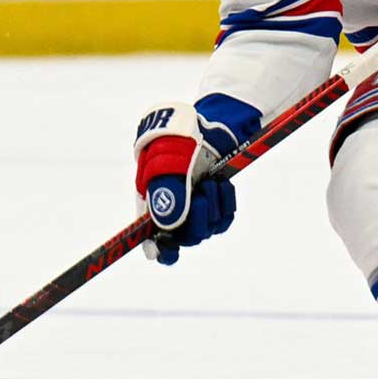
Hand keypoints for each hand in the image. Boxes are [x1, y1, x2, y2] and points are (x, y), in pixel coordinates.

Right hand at [133, 102, 236, 264]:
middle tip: (202, 195)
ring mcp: (195, 208)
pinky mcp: (216, 205)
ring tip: (211, 181)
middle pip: (186, 238)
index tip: (170, 251)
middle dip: (196, 219)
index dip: (160, 250)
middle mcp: (173, 210)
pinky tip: (222, 184)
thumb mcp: (170, 163)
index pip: (153, 240)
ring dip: (213, 207)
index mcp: (152, 203)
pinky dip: (225, 204)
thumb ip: (168, 195)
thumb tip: (169, 227)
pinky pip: (224, 220)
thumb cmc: (181, 141)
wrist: (209, 126)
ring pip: (207, 230)